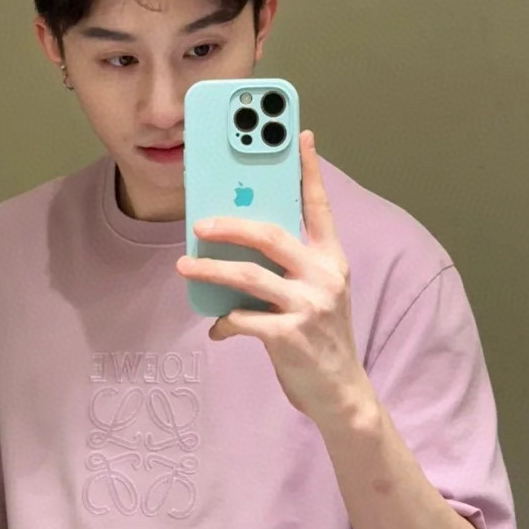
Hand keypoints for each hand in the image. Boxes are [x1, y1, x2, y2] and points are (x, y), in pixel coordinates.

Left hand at [175, 130, 367, 420]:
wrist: (342, 394)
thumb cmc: (320, 338)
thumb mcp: (315, 295)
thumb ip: (288, 268)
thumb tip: (236, 248)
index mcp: (332, 259)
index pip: (320, 206)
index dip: (309, 169)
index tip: (299, 134)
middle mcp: (324, 276)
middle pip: (271, 235)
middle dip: (231, 224)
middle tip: (199, 223)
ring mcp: (309, 305)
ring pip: (249, 274)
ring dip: (211, 269)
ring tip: (185, 266)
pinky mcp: (291, 336)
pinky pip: (243, 318)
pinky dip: (225, 322)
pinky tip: (218, 328)